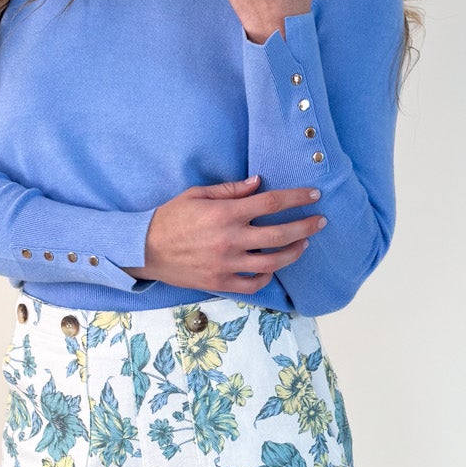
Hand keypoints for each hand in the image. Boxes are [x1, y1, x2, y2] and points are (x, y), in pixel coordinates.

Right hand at [131, 176, 327, 293]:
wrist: (144, 250)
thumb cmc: (170, 218)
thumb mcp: (197, 194)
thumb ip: (231, 190)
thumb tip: (259, 183)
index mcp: (226, 214)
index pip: (272, 203)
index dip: (297, 198)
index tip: (314, 195)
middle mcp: (231, 239)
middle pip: (280, 234)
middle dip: (306, 226)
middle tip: (320, 221)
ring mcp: (227, 264)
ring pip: (273, 261)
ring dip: (294, 252)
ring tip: (304, 244)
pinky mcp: (221, 282)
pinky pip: (254, 283)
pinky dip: (268, 275)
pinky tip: (273, 266)